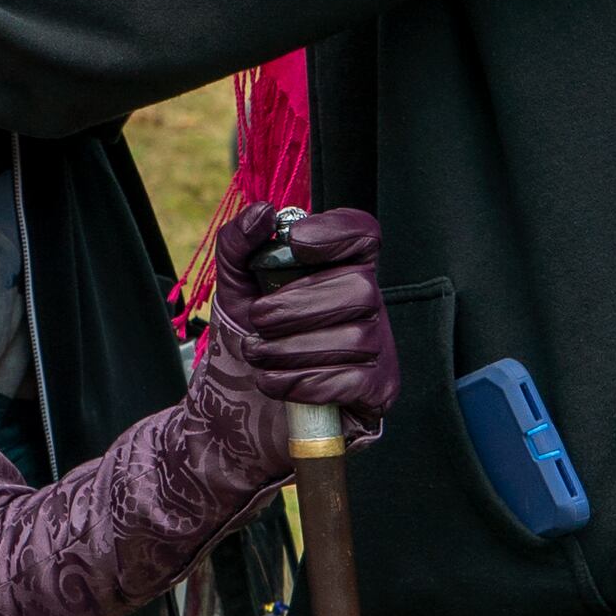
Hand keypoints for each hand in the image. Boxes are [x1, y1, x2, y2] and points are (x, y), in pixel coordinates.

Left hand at [204, 206, 397, 421]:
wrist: (244, 402)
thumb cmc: (252, 337)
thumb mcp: (235, 287)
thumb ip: (239, 244)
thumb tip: (261, 213)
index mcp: (340, 268)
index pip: (363, 233)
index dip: (334, 232)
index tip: (294, 241)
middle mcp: (370, 304)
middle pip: (359, 289)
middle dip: (294, 308)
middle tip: (259, 322)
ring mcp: (380, 347)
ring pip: (352, 339)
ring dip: (287, 350)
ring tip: (260, 355)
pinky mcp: (379, 389)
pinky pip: (350, 380)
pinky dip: (299, 382)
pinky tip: (276, 382)